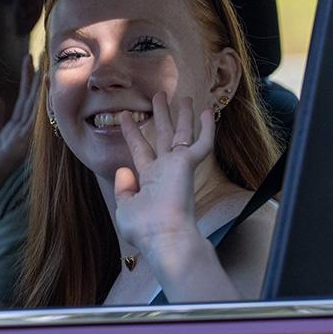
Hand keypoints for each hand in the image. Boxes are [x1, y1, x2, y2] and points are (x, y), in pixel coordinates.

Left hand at [0, 54, 39, 211]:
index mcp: (11, 134)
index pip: (24, 103)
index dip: (28, 81)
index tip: (31, 59)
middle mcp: (19, 137)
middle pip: (32, 103)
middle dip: (36, 78)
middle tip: (43, 53)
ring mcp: (20, 143)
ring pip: (33, 110)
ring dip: (38, 87)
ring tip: (43, 65)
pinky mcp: (16, 149)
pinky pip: (30, 123)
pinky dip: (37, 107)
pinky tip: (41, 90)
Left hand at [114, 92, 214, 256]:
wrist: (164, 238)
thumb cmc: (145, 229)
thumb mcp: (124, 208)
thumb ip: (123, 188)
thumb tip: (124, 169)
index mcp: (149, 180)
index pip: (139, 149)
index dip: (132, 132)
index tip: (125, 115)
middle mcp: (165, 170)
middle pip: (162, 135)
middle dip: (160, 116)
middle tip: (159, 95)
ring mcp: (177, 167)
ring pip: (182, 134)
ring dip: (182, 115)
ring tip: (182, 95)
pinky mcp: (188, 165)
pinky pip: (202, 143)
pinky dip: (207, 128)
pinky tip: (209, 111)